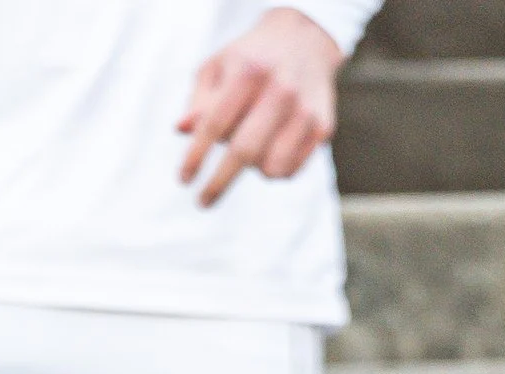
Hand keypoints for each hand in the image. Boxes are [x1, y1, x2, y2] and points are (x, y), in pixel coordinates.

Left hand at [178, 7, 343, 206]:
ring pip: (270, 168)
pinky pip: (290, 170)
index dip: (196, 156)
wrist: (305, 39)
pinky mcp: (322, 127)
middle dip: (219, 183)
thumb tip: (181, 130)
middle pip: (244, 152)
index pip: (215, 123)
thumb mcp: (218, 67)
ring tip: (250, 147)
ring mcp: (305, 110)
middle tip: (202, 202)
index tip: (183, 180)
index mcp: (249, 70)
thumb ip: (200, 100)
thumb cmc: (251, 59)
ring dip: (252, 169)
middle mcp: (281, 89)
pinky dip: (275, 168)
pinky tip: (272, 147)